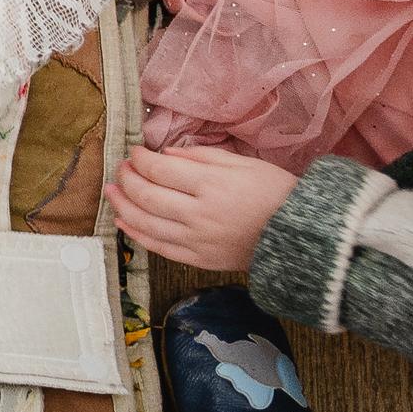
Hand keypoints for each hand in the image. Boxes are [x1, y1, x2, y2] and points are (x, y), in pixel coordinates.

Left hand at [108, 146, 298, 269]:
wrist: (302, 236)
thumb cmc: (276, 193)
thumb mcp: (244, 164)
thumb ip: (202, 158)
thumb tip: (166, 155)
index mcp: (212, 186)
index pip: (160, 170)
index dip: (140, 159)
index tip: (135, 152)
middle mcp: (199, 214)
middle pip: (147, 195)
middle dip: (126, 179)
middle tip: (120, 168)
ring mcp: (197, 240)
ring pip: (145, 223)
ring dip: (122, 205)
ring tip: (111, 191)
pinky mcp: (199, 259)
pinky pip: (158, 247)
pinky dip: (136, 234)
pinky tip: (123, 222)